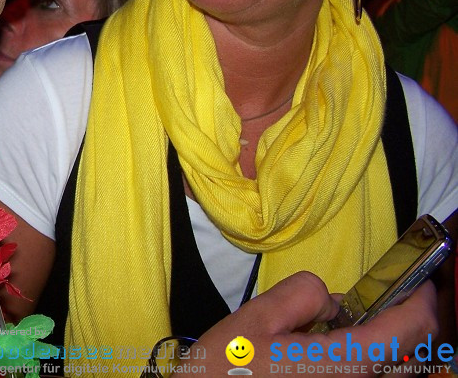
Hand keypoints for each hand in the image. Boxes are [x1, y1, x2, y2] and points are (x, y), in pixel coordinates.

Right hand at [177, 271, 438, 375]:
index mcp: (344, 363)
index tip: (416, 278)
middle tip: (359, 302)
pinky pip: (362, 375)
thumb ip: (302, 294)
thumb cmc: (225, 373)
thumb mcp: (256, 318)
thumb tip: (330, 301)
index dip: (420, 296)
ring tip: (324, 331)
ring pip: (385, 365)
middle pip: (407, 350)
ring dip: (373, 340)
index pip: (410, 327)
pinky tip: (315, 353)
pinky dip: (355, 357)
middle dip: (394, 318)